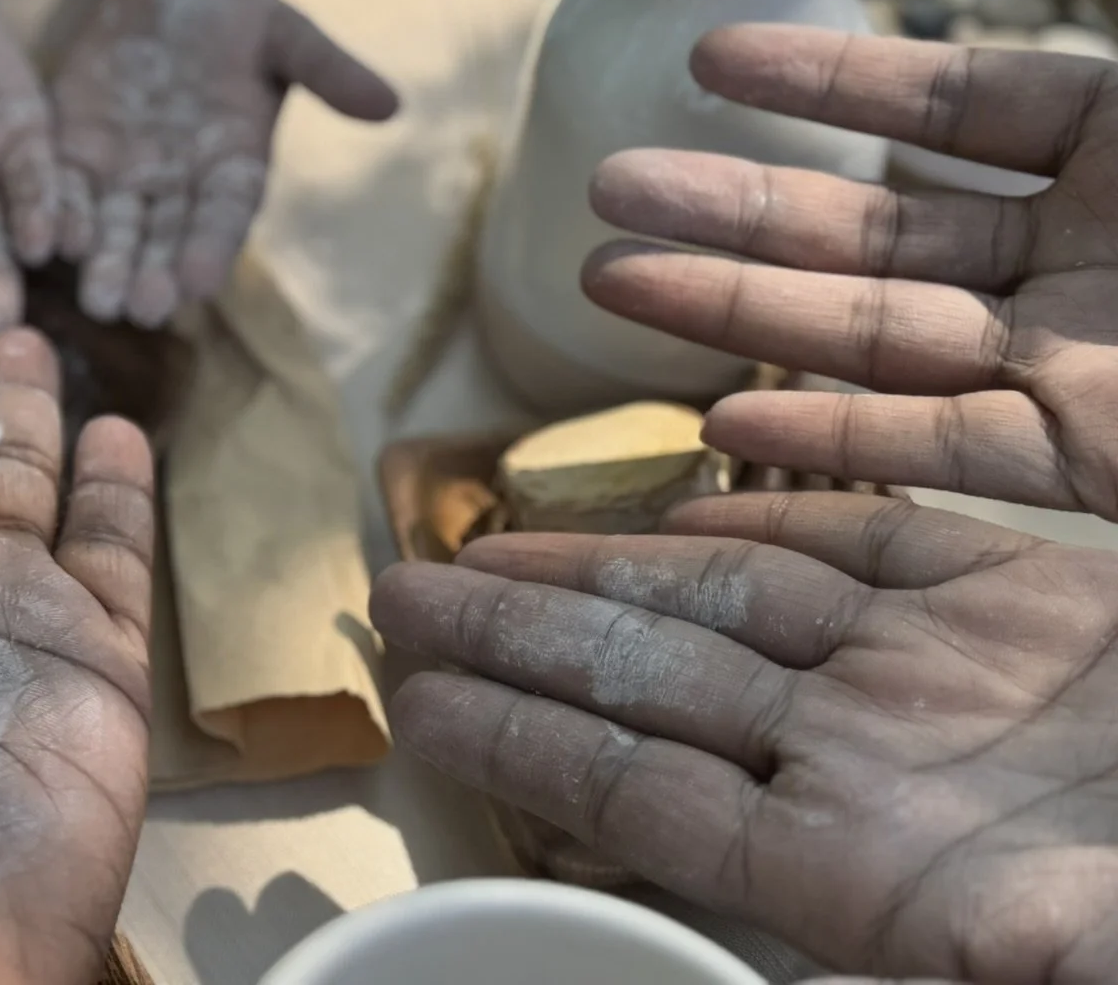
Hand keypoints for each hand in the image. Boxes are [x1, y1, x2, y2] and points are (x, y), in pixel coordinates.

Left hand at [50, 0, 397, 325]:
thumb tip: (391, 105)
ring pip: (111, 229)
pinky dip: (52, 215)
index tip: (201, 282)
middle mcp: (178, 185)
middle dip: (151, 273)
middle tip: (140, 310)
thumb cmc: (237, 17)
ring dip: (103, 263)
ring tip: (96, 299)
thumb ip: (325, 69)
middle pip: (164, 238)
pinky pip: (60, 190)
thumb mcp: (285, 32)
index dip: (211, 247)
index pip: (224, 216)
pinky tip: (40, 241)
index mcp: (233, 166)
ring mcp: (123, 175)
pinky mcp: (74, 151)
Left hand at [372, 493, 1117, 982]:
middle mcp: (882, 761)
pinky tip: (679, 501)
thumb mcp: (1060, 960)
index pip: (648, 801)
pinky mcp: (1026, 584)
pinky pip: (871, 533)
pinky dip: (772, 508)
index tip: (411, 712)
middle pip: (652, 682)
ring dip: (596, 569)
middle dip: (518, 639)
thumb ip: (944, 967)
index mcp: (874, 878)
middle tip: (388, 601)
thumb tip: (871, 971)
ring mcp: (945, 668)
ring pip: (727, 601)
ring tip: (471, 545)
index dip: (525, 751)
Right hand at [584, 24, 1117, 516]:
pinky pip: (950, 448)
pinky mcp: (1094, 458)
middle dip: (731, 209)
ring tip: (607, 277)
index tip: (708, 58)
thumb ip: (1101, 81)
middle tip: (607, 187)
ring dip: (737, 311)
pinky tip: (725, 423)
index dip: (829, 81)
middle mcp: (1082, 262)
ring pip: (878, 336)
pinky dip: (837, 440)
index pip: (953, 108)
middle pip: (872, 233)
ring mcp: (1076, 365)